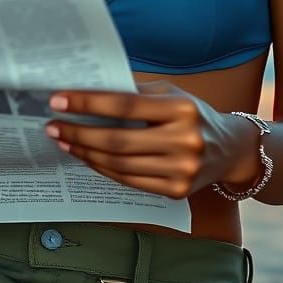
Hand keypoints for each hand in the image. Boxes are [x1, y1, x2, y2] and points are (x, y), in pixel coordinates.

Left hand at [43, 81, 256, 198]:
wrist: (230, 149)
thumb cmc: (191, 114)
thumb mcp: (171, 94)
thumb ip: (135, 92)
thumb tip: (86, 92)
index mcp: (182, 109)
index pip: (125, 104)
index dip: (88, 102)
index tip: (58, 99)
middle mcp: (185, 140)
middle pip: (118, 140)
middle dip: (80, 132)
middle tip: (52, 125)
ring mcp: (182, 170)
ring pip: (120, 164)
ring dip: (86, 152)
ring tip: (64, 140)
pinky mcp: (176, 191)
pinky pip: (129, 181)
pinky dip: (103, 169)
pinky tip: (87, 156)